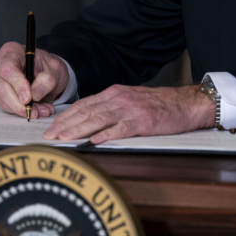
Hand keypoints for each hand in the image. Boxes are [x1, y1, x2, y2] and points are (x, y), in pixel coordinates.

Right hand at [0, 42, 69, 118]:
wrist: (47, 72)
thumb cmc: (48, 66)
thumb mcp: (55, 69)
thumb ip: (47, 80)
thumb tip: (34, 95)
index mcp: (11, 51)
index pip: (8, 69)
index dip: (18, 86)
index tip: (28, 99)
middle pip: (1, 87)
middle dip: (18, 103)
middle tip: (34, 112)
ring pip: (2, 99)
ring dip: (22, 109)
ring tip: (41, 111)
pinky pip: (6, 106)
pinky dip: (21, 111)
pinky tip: (36, 111)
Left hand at [42, 84, 215, 143]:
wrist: (185, 104)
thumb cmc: (158, 105)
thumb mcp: (130, 100)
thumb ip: (110, 107)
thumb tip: (88, 120)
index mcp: (114, 94)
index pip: (83, 105)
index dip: (65, 117)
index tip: (51, 128)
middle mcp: (119, 99)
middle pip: (87, 112)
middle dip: (65, 125)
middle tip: (50, 137)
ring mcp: (131, 110)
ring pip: (99, 119)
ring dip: (79, 130)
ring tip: (64, 138)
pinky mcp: (144, 122)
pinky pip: (122, 129)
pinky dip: (107, 135)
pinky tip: (94, 141)